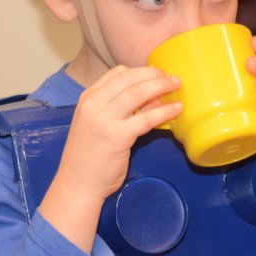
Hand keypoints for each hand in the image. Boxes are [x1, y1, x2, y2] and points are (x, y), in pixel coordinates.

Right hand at [40, 65, 180, 250]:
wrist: (77, 184)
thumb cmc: (89, 157)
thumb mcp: (97, 124)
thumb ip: (119, 110)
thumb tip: (153, 99)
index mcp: (87, 98)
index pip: (117, 73)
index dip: (140, 71)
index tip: (157, 74)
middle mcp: (93, 104)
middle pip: (129, 78)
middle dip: (154, 74)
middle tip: (172, 77)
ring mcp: (104, 119)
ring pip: (138, 92)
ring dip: (162, 86)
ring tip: (177, 86)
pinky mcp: (117, 136)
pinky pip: (146, 118)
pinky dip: (165, 111)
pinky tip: (177, 109)